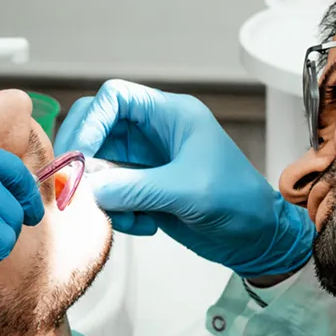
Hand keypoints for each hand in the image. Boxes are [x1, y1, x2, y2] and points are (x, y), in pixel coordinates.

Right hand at [57, 80, 313, 277]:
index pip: (115, 97)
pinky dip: (116, 211)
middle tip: (78, 187)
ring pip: (98, 165)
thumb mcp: (189, 191)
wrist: (257, 238)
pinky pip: (110, 193)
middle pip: (97, 127)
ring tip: (126, 218)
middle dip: (85, 157)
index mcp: (170, 115)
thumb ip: (137, 188)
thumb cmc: (238, 201)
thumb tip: (88, 189)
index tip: (80, 155)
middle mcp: (153, 132)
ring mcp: (145, 160)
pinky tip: (144, 226)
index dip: (91, 121)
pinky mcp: (143, 188)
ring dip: (101, 193)